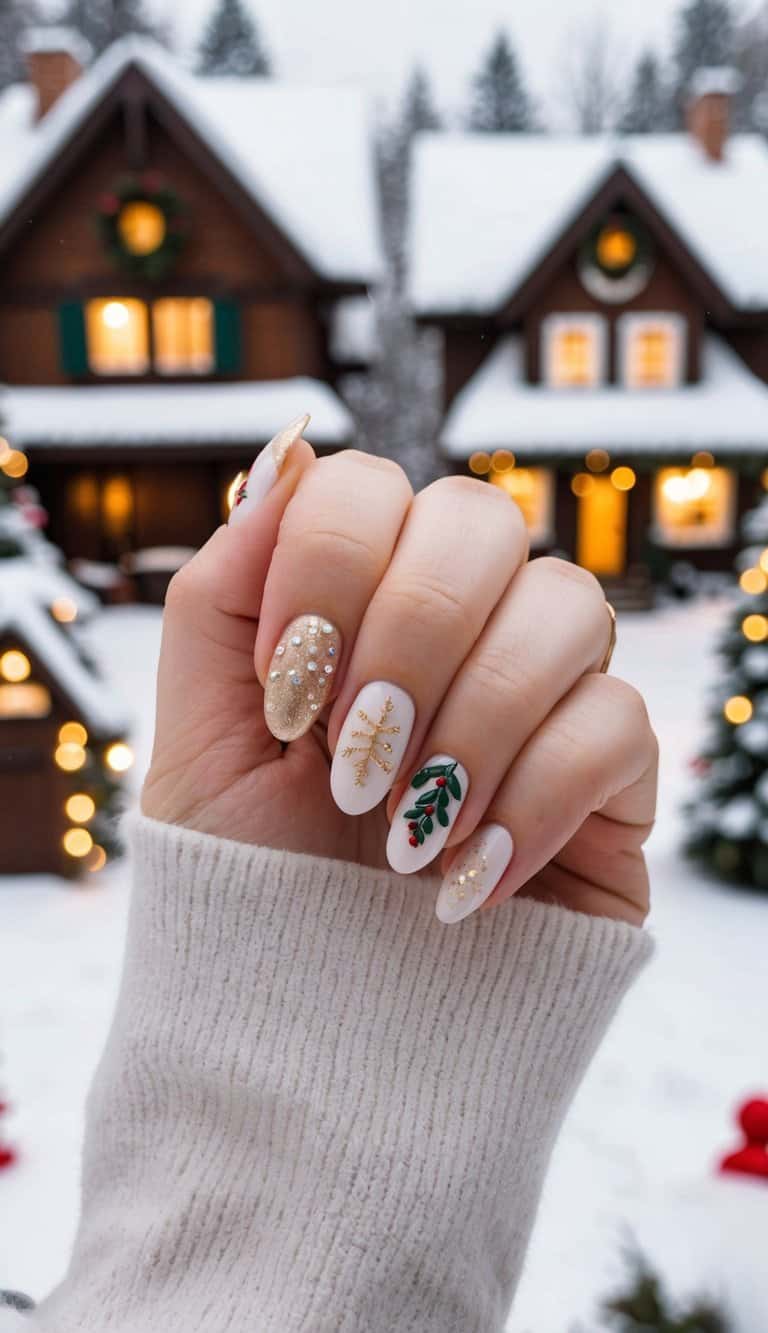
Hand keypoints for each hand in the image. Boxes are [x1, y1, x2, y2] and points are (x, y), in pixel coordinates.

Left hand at [141, 436, 656, 924]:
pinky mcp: (609, 781)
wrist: (319, 1036)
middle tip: (347, 759)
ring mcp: (542, 696)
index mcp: (360, 601)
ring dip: (470, 724)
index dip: (327, 567)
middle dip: (406, 637)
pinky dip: (528, 804)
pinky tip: (462, 881)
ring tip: (397, 833)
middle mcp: (460, 629)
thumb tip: (289, 446)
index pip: (372, 488)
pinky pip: (616, 727)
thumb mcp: (200, 736)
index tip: (285, 694)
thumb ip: (223, 589)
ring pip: (567, 609)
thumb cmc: (253, 882)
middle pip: (481, 521)